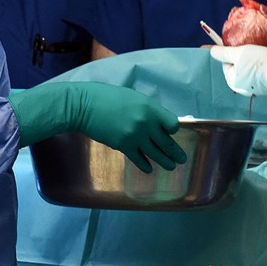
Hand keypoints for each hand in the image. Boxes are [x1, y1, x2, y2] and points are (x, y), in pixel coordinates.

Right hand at [9, 82, 186, 172]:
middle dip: (176, 152)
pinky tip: (148, 169)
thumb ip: (147, 109)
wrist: (84, 105)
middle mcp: (146, 123)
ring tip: (171, 167)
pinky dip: (145, 165)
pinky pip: (139, 159)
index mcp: (150, 107)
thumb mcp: (133, 97)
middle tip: (182, 159)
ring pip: (156, 153)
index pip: (172, 123)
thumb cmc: (107, 97)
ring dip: (165, 162)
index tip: (171, 132)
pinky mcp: (123, 146)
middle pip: (167, 141)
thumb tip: (157, 122)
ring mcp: (135, 136)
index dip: (173, 129)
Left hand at [210, 45, 266, 95]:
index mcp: (231, 80)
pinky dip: (260, 68)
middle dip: (243, 58)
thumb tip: (212, 51)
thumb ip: (224, 52)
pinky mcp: (263, 87)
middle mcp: (240, 87)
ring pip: (247, 70)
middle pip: (237, 66)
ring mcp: (252, 89)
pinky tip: (265, 63)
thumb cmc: (259, 63)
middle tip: (252, 51)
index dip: (232, 52)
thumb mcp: (239, 53)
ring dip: (252, 62)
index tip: (240, 46)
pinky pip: (257, 74)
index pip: (226, 62)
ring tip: (260, 56)